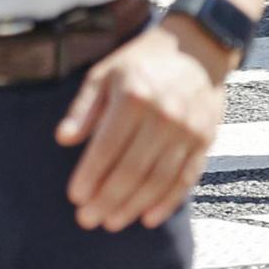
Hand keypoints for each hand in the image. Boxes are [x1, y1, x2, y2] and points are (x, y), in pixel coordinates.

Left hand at [57, 26, 227, 231]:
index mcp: (135, 97)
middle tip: (87, 219)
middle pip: (132, 170)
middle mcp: (165, 115)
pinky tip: (148, 218)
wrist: (200, 46)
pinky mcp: (206, 139)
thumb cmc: (143, 61)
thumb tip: (63, 139)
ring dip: (133, 206)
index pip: (107, 147)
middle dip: (106, 200)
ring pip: (158, 180)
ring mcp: (189, 130)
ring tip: (111, 222)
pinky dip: (168, 202)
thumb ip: (84, 107)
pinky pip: (186, 178)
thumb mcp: (106, 73)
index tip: (75, 197)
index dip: (89, 176)